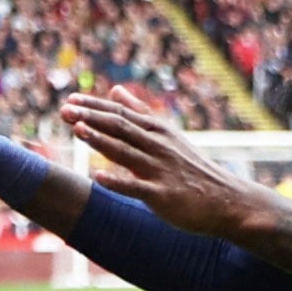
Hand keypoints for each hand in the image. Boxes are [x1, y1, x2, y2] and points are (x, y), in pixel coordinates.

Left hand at [62, 90, 263, 238]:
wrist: (227, 200)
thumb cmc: (191, 168)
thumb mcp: (167, 134)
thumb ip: (140, 113)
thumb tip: (115, 90)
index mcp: (158, 131)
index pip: (122, 114)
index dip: (95, 107)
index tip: (70, 99)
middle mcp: (158, 146)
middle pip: (120, 128)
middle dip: (91, 118)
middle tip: (64, 111)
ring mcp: (160, 169)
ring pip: (126, 152)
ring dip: (100, 141)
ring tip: (77, 130)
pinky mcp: (162, 195)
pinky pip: (136, 187)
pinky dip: (117, 181)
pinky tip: (97, 177)